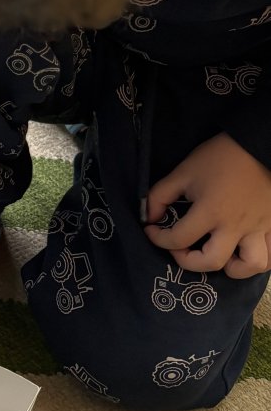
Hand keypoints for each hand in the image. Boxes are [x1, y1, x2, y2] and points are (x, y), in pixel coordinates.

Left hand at [145, 132, 270, 279]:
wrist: (260, 142)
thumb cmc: (221, 156)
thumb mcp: (184, 171)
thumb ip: (160, 195)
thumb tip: (149, 217)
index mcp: (211, 211)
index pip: (178, 239)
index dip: (158, 239)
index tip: (152, 230)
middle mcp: (236, 226)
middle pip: (211, 262)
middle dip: (188, 262)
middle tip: (181, 249)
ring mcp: (259, 228)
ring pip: (251, 265)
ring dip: (232, 267)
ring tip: (220, 254)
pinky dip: (258, 260)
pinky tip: (244, 251)